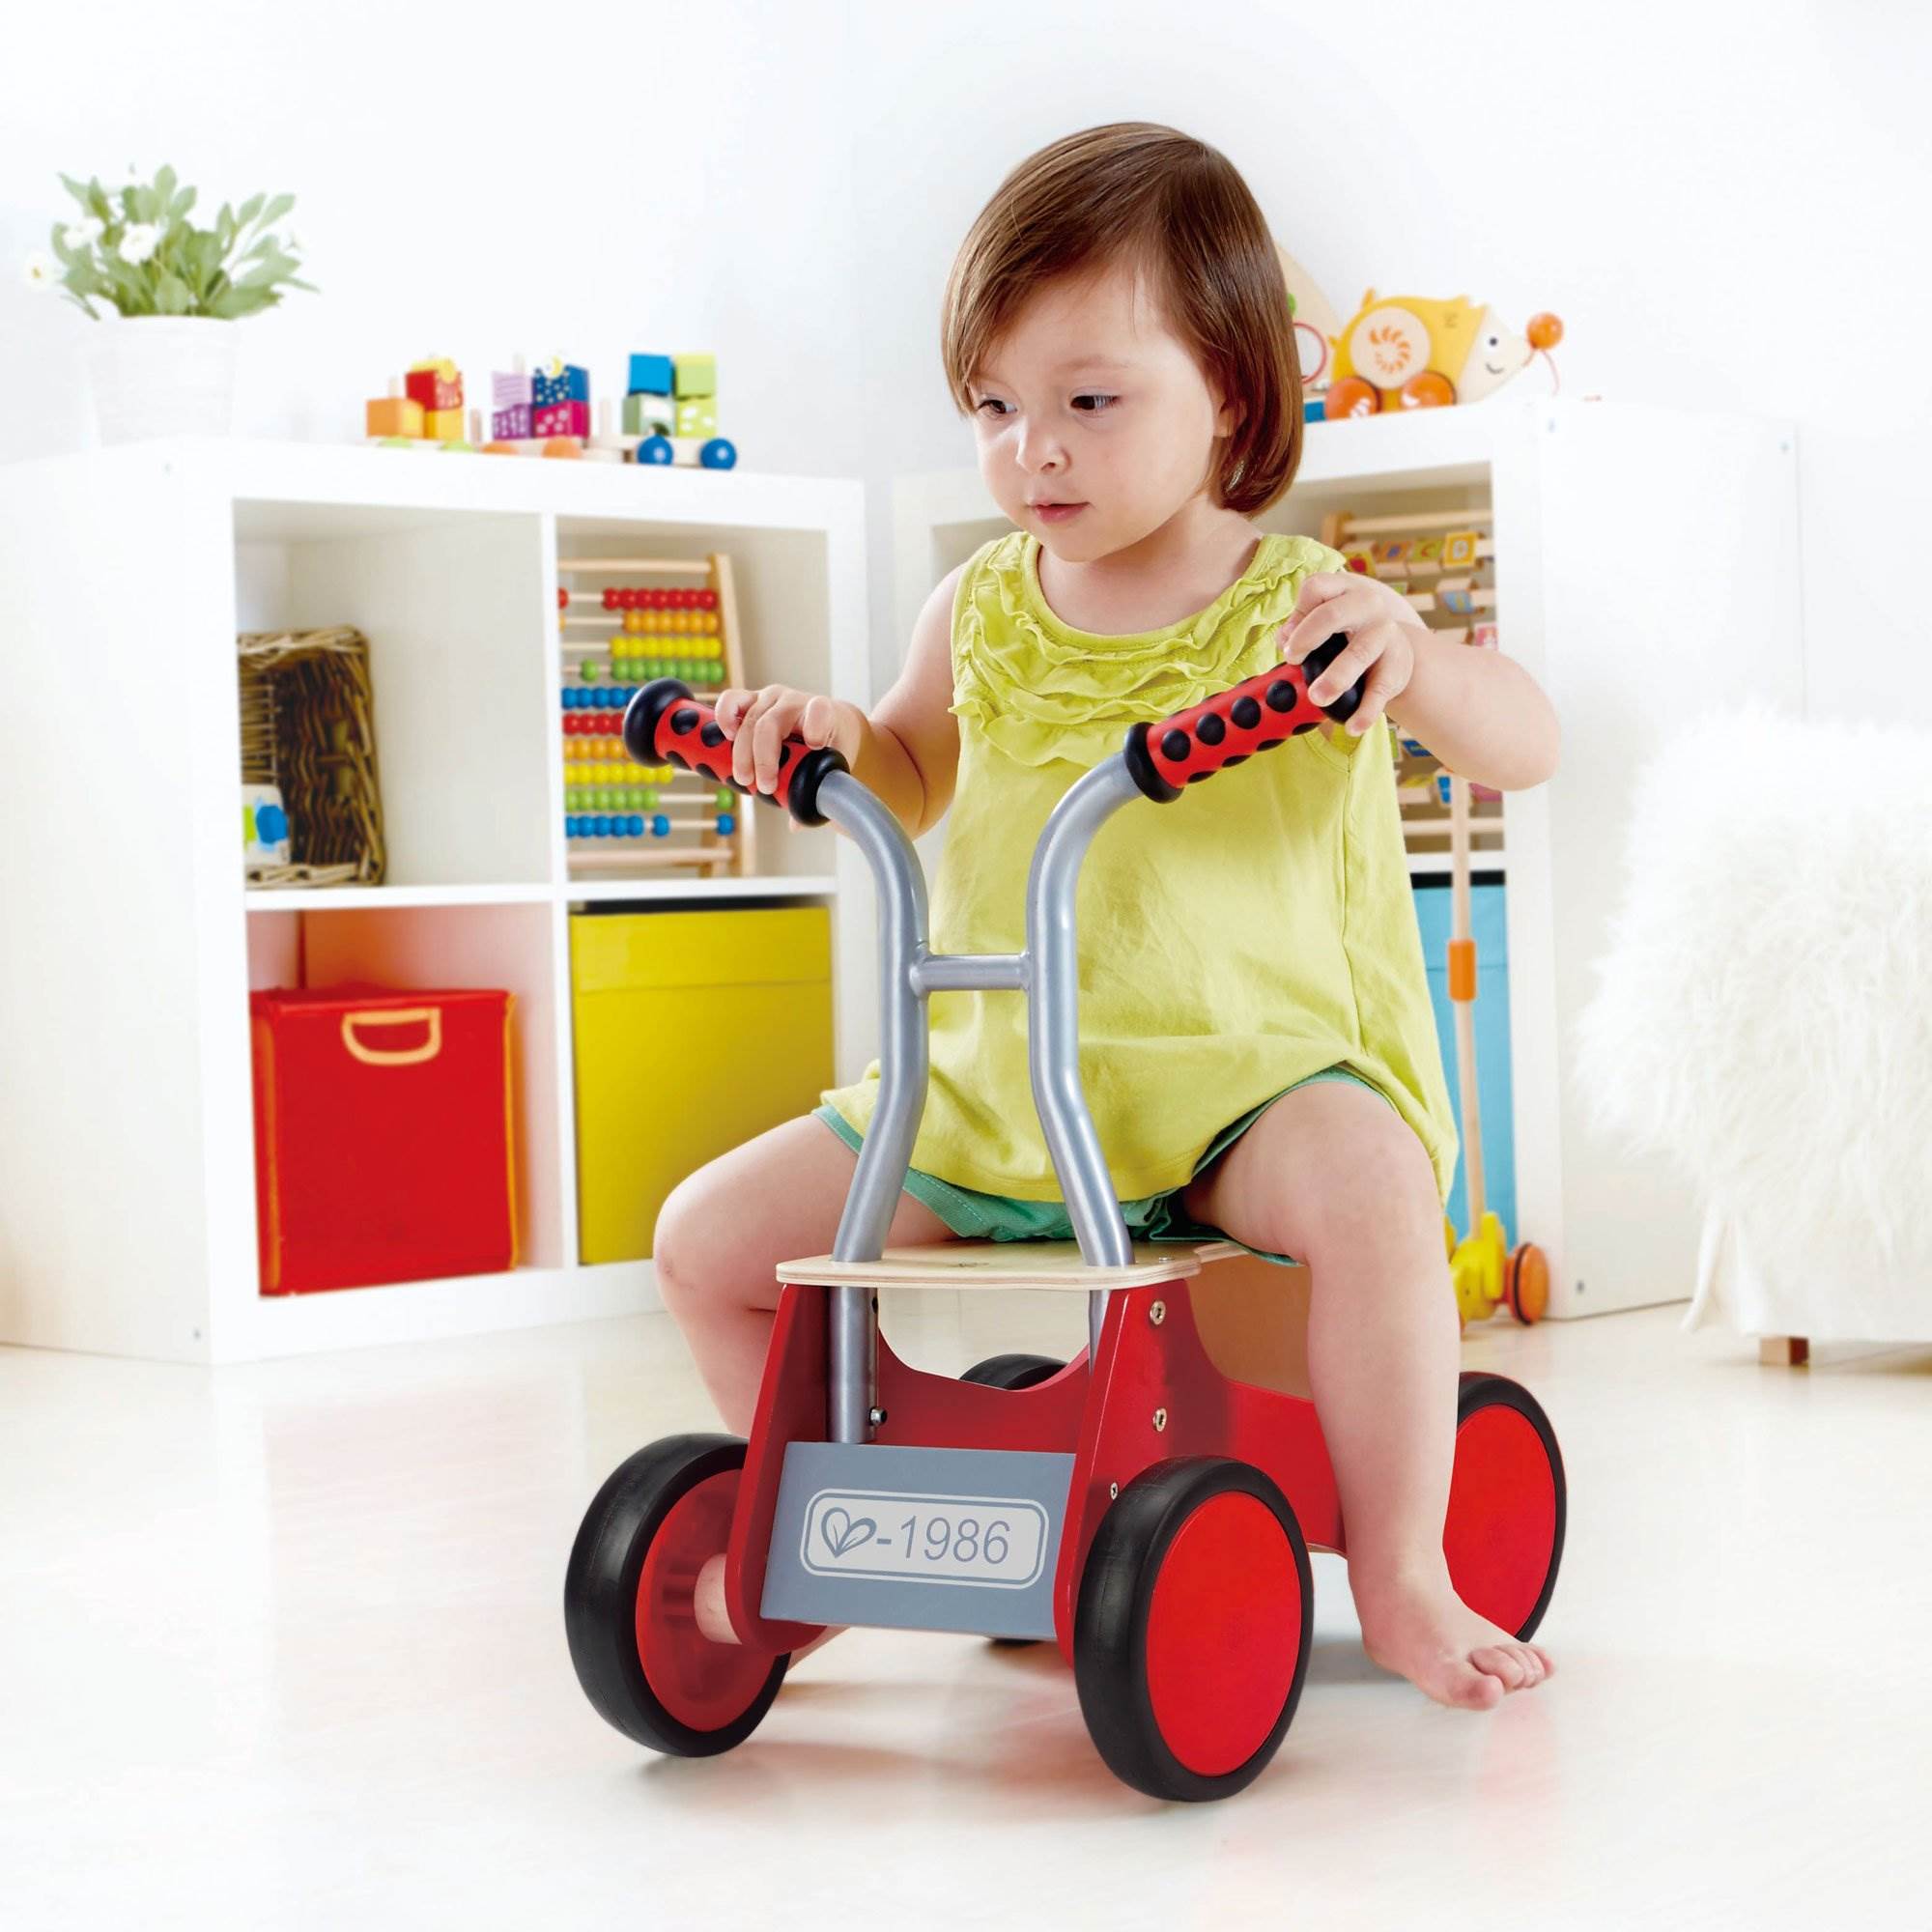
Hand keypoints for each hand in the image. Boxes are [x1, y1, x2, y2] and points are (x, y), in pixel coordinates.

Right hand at [713, 684, 858, 793]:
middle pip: (771, 724)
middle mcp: (794, 701)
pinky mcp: (752, 699)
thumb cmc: (833, 743)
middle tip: (763, 788)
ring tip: (743, 778)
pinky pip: (731, 701)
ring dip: (741, 752)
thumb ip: (817, 793)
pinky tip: (726, 738)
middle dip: (763, 760)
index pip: (819, 711)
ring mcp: (771, 698)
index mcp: (823, 713)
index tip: (813, 746)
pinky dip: (724, 718)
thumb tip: (795, 824)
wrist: (830, 722)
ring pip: (749, 719)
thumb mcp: (834, 767)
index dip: (815, 726)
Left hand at [1278, 572, 1426, 736]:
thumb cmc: (1346, 634)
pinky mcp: (1397, 664)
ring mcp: (1385, 633)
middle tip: (1293, 660)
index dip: (1297, 614)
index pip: (1316, 587)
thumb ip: (1299, 628)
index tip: (1289, 644)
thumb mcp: (1325, 623)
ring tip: (1317, 698)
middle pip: (1333, 614)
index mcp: (1343, 590)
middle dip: (1307, 638)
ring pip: (1358, 653)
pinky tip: (1353, 726)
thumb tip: (1285, 641)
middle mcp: (1367, 605)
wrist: (1396, 650)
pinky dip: (1366, 711)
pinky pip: (1380, 689)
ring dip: (1336, 677)